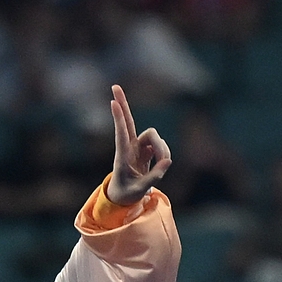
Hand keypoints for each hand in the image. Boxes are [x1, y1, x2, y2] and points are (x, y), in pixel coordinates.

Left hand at [106, 84, 171, 205]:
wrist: (124, 196)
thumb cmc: (127, 194)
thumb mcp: (139, 191)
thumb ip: (153, 177)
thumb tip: (168, 161)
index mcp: (122, 156)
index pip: (121, 134)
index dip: (119, 119)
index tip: (113, 103)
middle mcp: (129, 147)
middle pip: (128, 120)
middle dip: (123, 103)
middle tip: (114, 85)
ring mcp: (137, 146)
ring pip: (154, 136)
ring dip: (163, 148)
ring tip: (164, 165)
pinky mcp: (146, 149)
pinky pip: (160, 145)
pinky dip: (164, 153)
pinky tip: (163, 164)